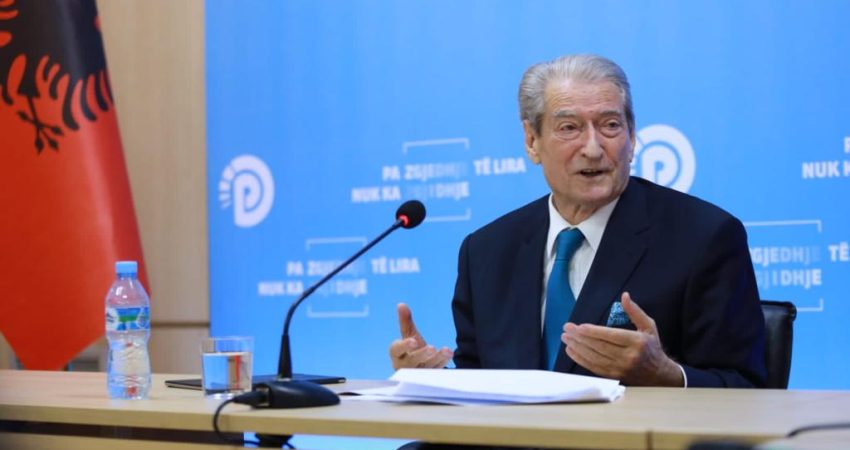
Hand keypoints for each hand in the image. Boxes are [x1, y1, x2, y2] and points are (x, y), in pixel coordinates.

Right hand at [388, 303, 452, 369]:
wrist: (419, 367)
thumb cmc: (411, 349)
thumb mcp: (408, 334)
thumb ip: (405, 321)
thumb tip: (401, 304)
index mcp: (397, 354)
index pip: (397, 350)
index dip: (404, 346)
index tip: (413, 341)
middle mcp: (405, 365)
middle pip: (412, 360)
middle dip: (422, 354)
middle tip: (431, 347)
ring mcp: (418, 372)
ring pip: (427, 366)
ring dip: (437, 358)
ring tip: (447, 350)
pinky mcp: (429, 376)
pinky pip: (437, 369)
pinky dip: (443, 361)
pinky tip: (449, 353)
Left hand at [561, 292, 683, 385]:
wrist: (659, 375)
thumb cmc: (652, 347)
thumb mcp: (648, 326)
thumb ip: (635, 311)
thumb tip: (624, 295)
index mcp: (637, 342)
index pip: (611, 336)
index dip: (594, 332)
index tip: (579, 326)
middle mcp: (628, 357)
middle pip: (600, 346)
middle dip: (580, 337)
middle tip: (567, 328)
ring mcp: (620, 368)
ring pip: (594, 357)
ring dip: (577, 347)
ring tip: (565, 338)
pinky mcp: (613, 377)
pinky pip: (593, 368)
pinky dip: (580, 359)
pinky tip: (571, 351)